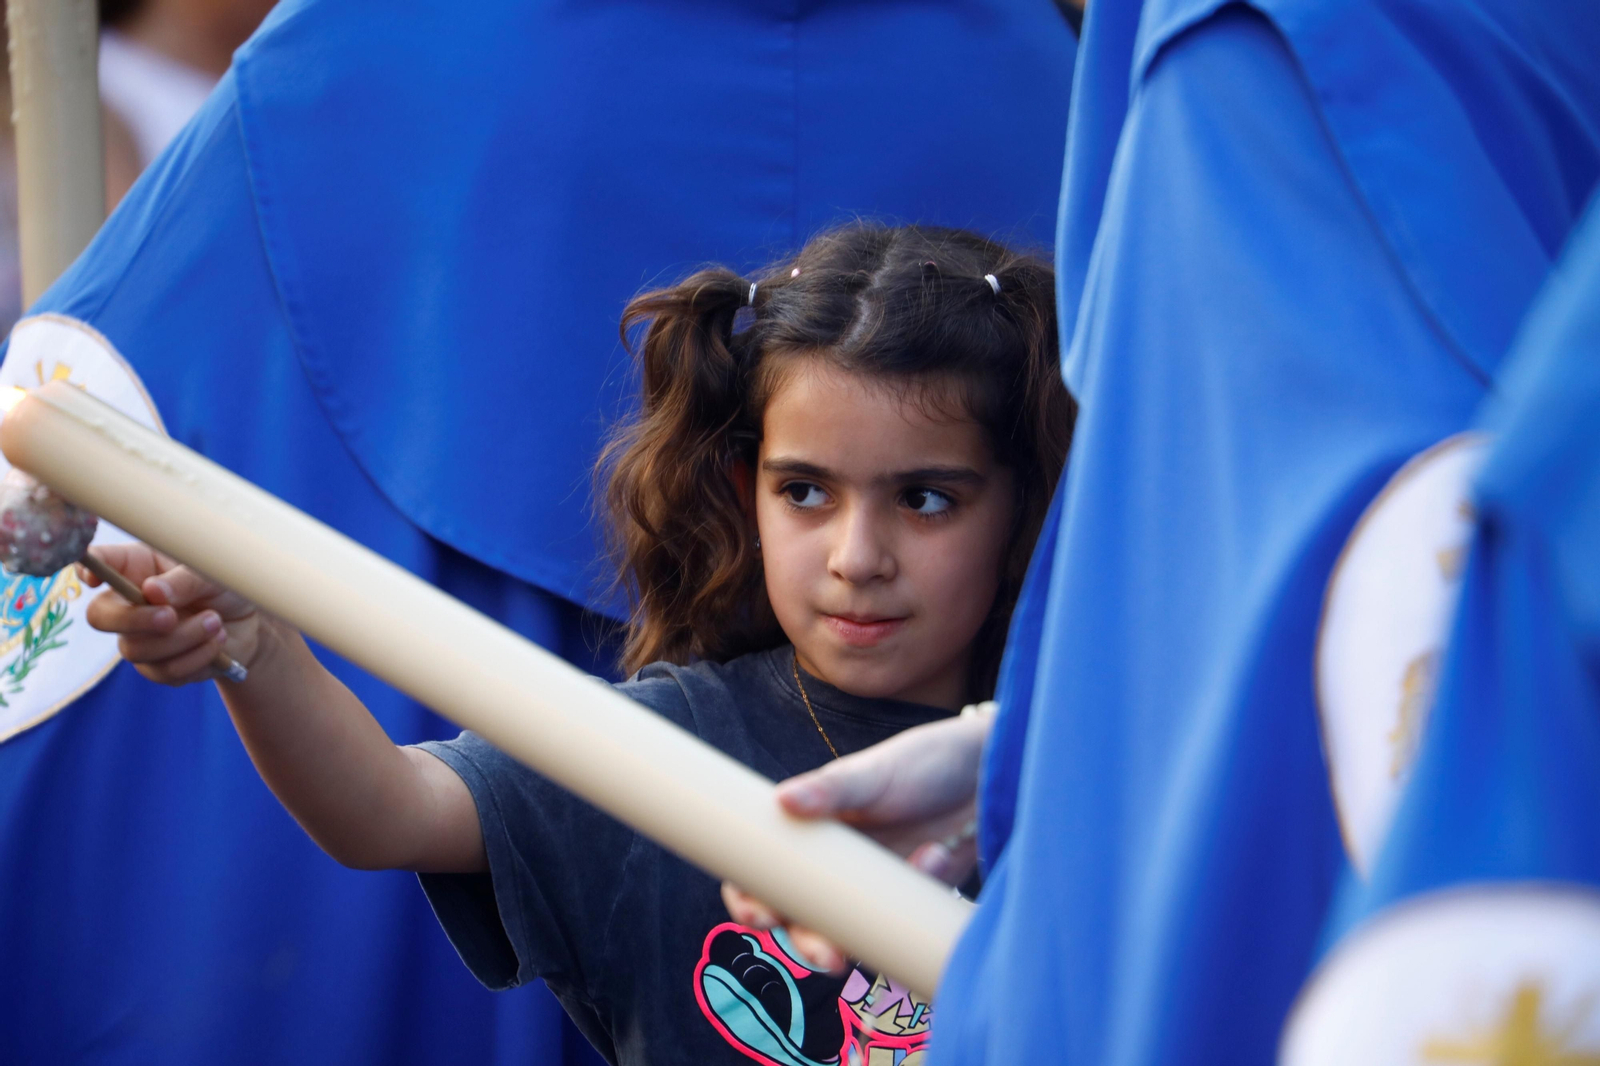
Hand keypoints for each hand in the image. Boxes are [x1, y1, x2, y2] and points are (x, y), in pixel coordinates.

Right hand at [82, 543, 277, 685]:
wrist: (249, 625)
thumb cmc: (225, 588)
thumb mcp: (214, 574)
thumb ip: (185, 580)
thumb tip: (152, 592)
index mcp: (138, 567)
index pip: (99, 563)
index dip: (88, 568)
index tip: (93, 577)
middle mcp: (130, 604)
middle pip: (99, 617)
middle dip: (133, 620)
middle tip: (170, 616)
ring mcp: (140, 638)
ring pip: (136, 649)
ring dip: (183, 638)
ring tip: (215, 622)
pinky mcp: (158, 667)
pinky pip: (165, 671)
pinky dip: (197, 657)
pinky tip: (217, 642)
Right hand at [721, 709, 993, 972]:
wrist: (990, 771)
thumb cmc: (923, 762)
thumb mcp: (874, 772)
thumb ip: (830, 788)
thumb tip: (781, 800)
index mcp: (813, 833)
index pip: (765, 874)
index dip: (751, 901)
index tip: (760, 915)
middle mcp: (839, 867)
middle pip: (805, 920)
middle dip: (809, 945)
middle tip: (829, 957)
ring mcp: (877, 887)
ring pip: (851, 932)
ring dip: (858, 942)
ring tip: (877, 930)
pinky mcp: (915, 899)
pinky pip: (905, 920)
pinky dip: (917, 896)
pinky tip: (936, 854)